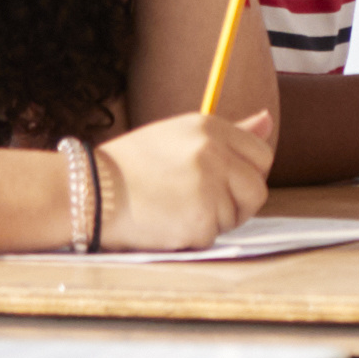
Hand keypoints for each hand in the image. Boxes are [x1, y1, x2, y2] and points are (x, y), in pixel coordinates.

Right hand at [98, 102, 273, 249]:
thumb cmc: (131, 166)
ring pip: (237, 215)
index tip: (227, 182)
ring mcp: (209, 187)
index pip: (261, 154)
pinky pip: (213, 236)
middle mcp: (214, 153)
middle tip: (204, 204)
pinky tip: (166, 223)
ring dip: (214, 220)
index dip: (247, 174)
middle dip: (239, 202)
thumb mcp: (179, 136)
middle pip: (257, 188)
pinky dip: (193, 237)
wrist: (90, 192)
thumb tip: (269, 120)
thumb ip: (229, 133)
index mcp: (210, 128)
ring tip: (176, 209)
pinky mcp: (200, 221)